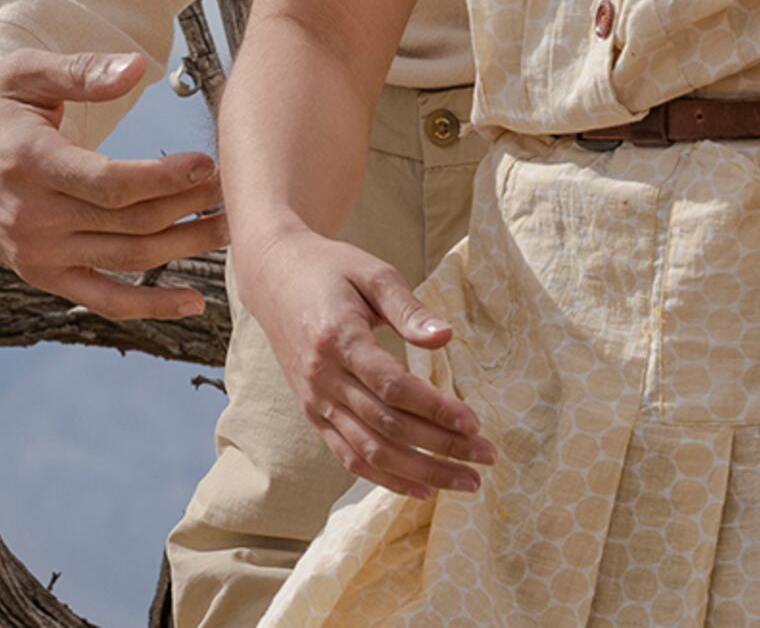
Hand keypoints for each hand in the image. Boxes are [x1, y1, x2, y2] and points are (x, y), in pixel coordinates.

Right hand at [0, 52, 223, 319]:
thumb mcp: (24, 74)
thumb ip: (80, 73)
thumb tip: (135, 68)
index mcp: (29, 160)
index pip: (109, 183)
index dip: (165, 178)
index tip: (207, 163)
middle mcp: (32, 215)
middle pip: (128, 221)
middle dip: (188, 206)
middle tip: (233, 188)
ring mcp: (37, 252)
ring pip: (126, 258)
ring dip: (184, 247)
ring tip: (229, 228)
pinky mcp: (42, 275)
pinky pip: (102, 298)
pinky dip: (150, 307)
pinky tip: (195, 301)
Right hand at [232, 220, 493, 495]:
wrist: (273, 276)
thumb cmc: (329, 269)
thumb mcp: (372, 273)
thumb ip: (409, 308)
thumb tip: (446, 337)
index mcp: (338, 338)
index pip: (392, 386)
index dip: (435, 409)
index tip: (474, 422)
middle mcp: (322, 377)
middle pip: (387, 426)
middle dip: (441, 447)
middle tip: (486, 457)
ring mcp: (314, 400)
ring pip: (370, 451)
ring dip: (421, 472)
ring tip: (465, 481)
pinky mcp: (311, 413)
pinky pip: (348, 456)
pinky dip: (385, 478)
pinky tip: (421, 488)